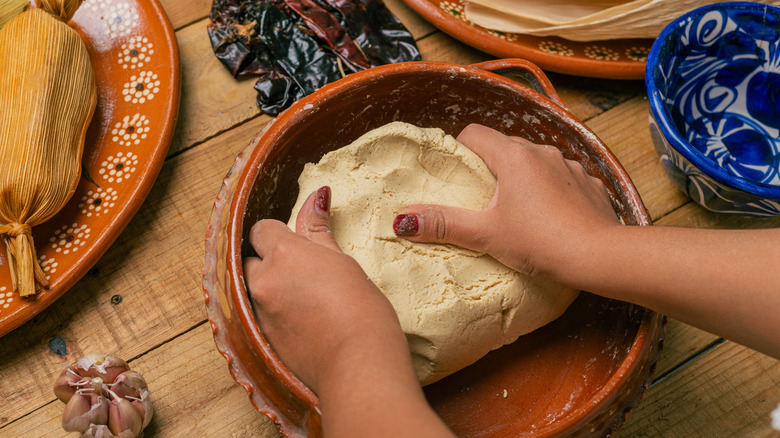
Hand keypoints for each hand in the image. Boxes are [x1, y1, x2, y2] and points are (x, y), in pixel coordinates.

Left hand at [244, 187, 455, 436]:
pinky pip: (258, 316)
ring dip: (270, 288)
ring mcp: (259, 312)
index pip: (261, 229)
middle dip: (269, 262)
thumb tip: (317, 195)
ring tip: (304, 299)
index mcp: (283, 253)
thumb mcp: (342, 261)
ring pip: (253, 289)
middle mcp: (263, 280)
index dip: (279, 234)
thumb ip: (319, 230)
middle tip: (302, 272)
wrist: (357, 364)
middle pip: (250, 259)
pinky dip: (274, 313)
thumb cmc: (361, 309)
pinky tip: (301, 320)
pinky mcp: (262, 339)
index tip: (300, 245)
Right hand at [393, 123, 619, 281]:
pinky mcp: (590, 184)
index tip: (455, 174)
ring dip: (523, 178)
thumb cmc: (539, 242)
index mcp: (513, 156)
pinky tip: (550, 217)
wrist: (599, 257)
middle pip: (505, 147)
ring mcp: (570, 166)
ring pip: (535, 162)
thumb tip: (402, 220)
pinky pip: (562, 178)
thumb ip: (443, 224)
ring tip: (516, 210)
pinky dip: (551, 191)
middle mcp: (542, 151)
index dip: (460, 149)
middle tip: (480, 198)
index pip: (475, 133)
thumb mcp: (485, 234)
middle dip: (490, 167)